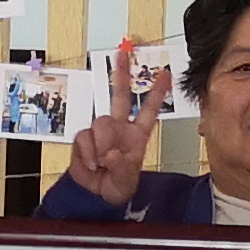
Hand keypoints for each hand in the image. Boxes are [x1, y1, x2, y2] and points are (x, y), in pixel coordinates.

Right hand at [63, 51, 168, 207]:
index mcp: (137, 135)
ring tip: (102, 162)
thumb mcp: (127, 180)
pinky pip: (84, 137)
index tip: (165, 74)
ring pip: (100, 123)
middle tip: (122, 54)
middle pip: (119, 96)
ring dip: (101, 144)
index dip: (157, 92)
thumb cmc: (117, 186)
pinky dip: (87, 153)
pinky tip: (92, 163)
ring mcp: (101, 132)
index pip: (148, 110)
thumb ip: (122, 167)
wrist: (95, 195)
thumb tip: (112, 153)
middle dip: (120, 74)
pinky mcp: (84, 139)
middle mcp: (119, 128)